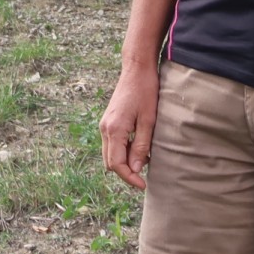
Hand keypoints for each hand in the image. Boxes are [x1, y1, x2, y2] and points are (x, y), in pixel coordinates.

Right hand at [99, 63, 159, 188]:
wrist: (137, 69)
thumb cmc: (146, 92)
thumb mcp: (148, 121)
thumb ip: (140, 146)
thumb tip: (134, 170)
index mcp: (114, 129)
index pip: (116, 164)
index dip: (129, 178)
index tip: (143, 185)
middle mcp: (105, 128)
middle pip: (110, 162)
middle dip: (125, 172)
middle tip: (144, 176)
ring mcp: (105, 124)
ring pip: (110, 153)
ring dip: (124, 161)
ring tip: (144, 159)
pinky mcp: (109, 120)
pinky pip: (112, 143)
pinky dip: (123, 151)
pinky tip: (139, 146)